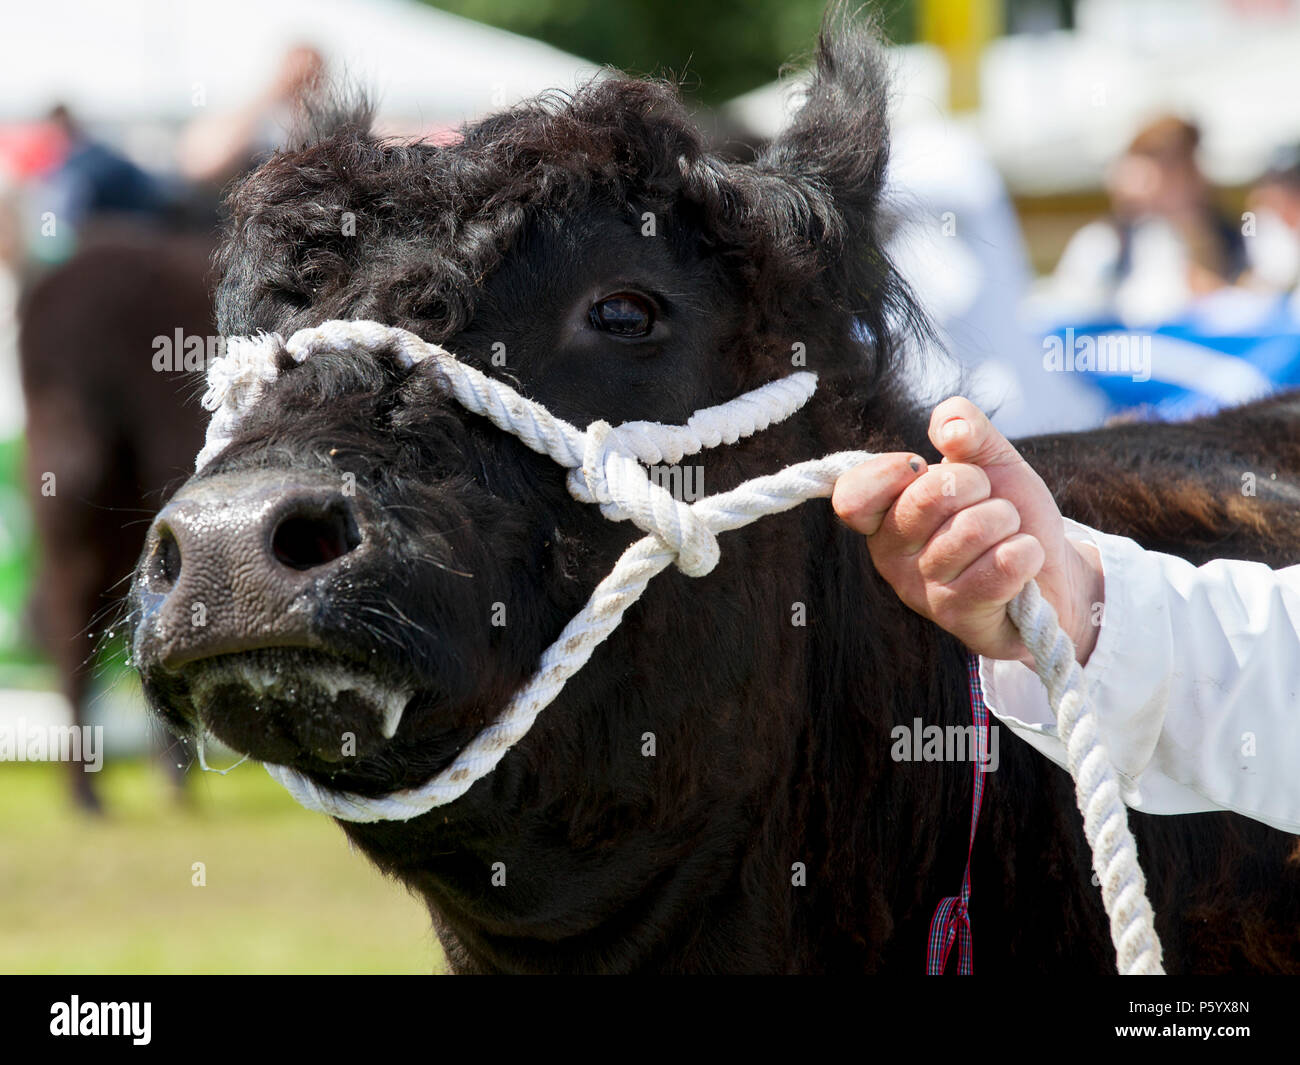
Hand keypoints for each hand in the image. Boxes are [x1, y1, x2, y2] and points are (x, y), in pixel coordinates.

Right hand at [832, 398, 1103, 665]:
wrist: (1051, 571)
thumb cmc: (1007, 513)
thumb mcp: (990, 459)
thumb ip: (965, 428)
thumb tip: (950, 427)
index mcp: (884, 515)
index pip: (853, 495)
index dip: (891, 471)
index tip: (921, 464)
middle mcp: (892, 556)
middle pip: (929, 496)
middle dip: (977, 484)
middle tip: (988, 501)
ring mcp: (923, 590)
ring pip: (973, 529)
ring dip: (1007, 522)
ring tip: (1006, 536)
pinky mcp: (959, 617)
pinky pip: (1000, 567)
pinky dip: (1026, 553)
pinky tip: (1022, 562)